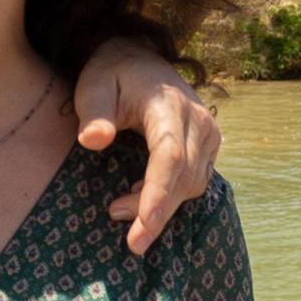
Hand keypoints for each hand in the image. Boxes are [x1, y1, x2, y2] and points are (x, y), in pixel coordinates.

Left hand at [73, 41, 220, 255]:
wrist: (141, 58)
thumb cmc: (113, 73)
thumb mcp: (94, 85)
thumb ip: (94, 113)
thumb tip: (92, 141)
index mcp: (169, 105)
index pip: (170, 156)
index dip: (158, 193)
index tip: (144, 225)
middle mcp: (198, 120)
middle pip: (184, 177)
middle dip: (157, 213)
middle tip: (131, 242)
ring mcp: (209, 133)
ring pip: (193, 184)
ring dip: (162, 206)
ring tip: (119, 208)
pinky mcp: (209, 145)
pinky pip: (196, 180)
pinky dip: (171, 196)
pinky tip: (141, 198)